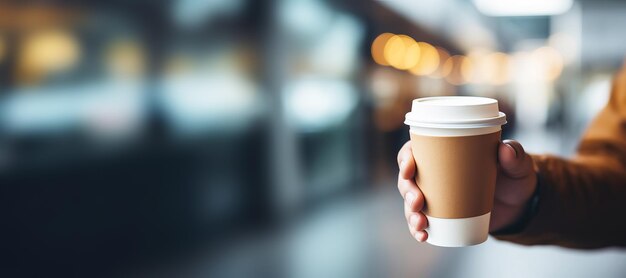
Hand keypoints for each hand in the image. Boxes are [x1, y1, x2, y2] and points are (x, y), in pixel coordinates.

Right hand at [397, 139, 536, 241]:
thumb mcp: (517, 166)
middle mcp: (433, 173)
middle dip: (407, 191)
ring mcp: (435, 196)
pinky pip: (422, 222)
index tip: (409, 169)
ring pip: (411, 202)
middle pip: (408, 179)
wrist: (519, 205)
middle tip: (418, 202)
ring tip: (421, 223)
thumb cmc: (514, 178)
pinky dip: (418, 230)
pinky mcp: (440, 215)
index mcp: (443, 152)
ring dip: (410, 214)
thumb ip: (515, 156)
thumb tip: (506, 150)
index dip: (405, 158)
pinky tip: (423, 236)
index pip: (414, 150)